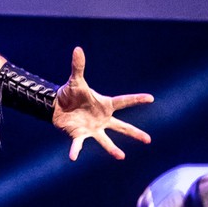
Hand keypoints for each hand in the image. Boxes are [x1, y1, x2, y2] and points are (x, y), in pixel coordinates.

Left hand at [52, 47, 153, 161]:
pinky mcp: (80, 135)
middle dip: (135, 133)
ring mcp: (93, 128)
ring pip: (106, 140)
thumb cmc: (70, 93)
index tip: (151, 98)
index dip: (137, 99)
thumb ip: (78, 67)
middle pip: (122, 127)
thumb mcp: (75, 81)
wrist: (56, 106)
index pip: (124, 101)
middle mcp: (102, 119)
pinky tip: (73, 158)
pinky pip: (78, 144)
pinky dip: (75, 150)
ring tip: (120, 156)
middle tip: (149, 140)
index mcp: (105, 105)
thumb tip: (77, 49)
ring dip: (112, 149)